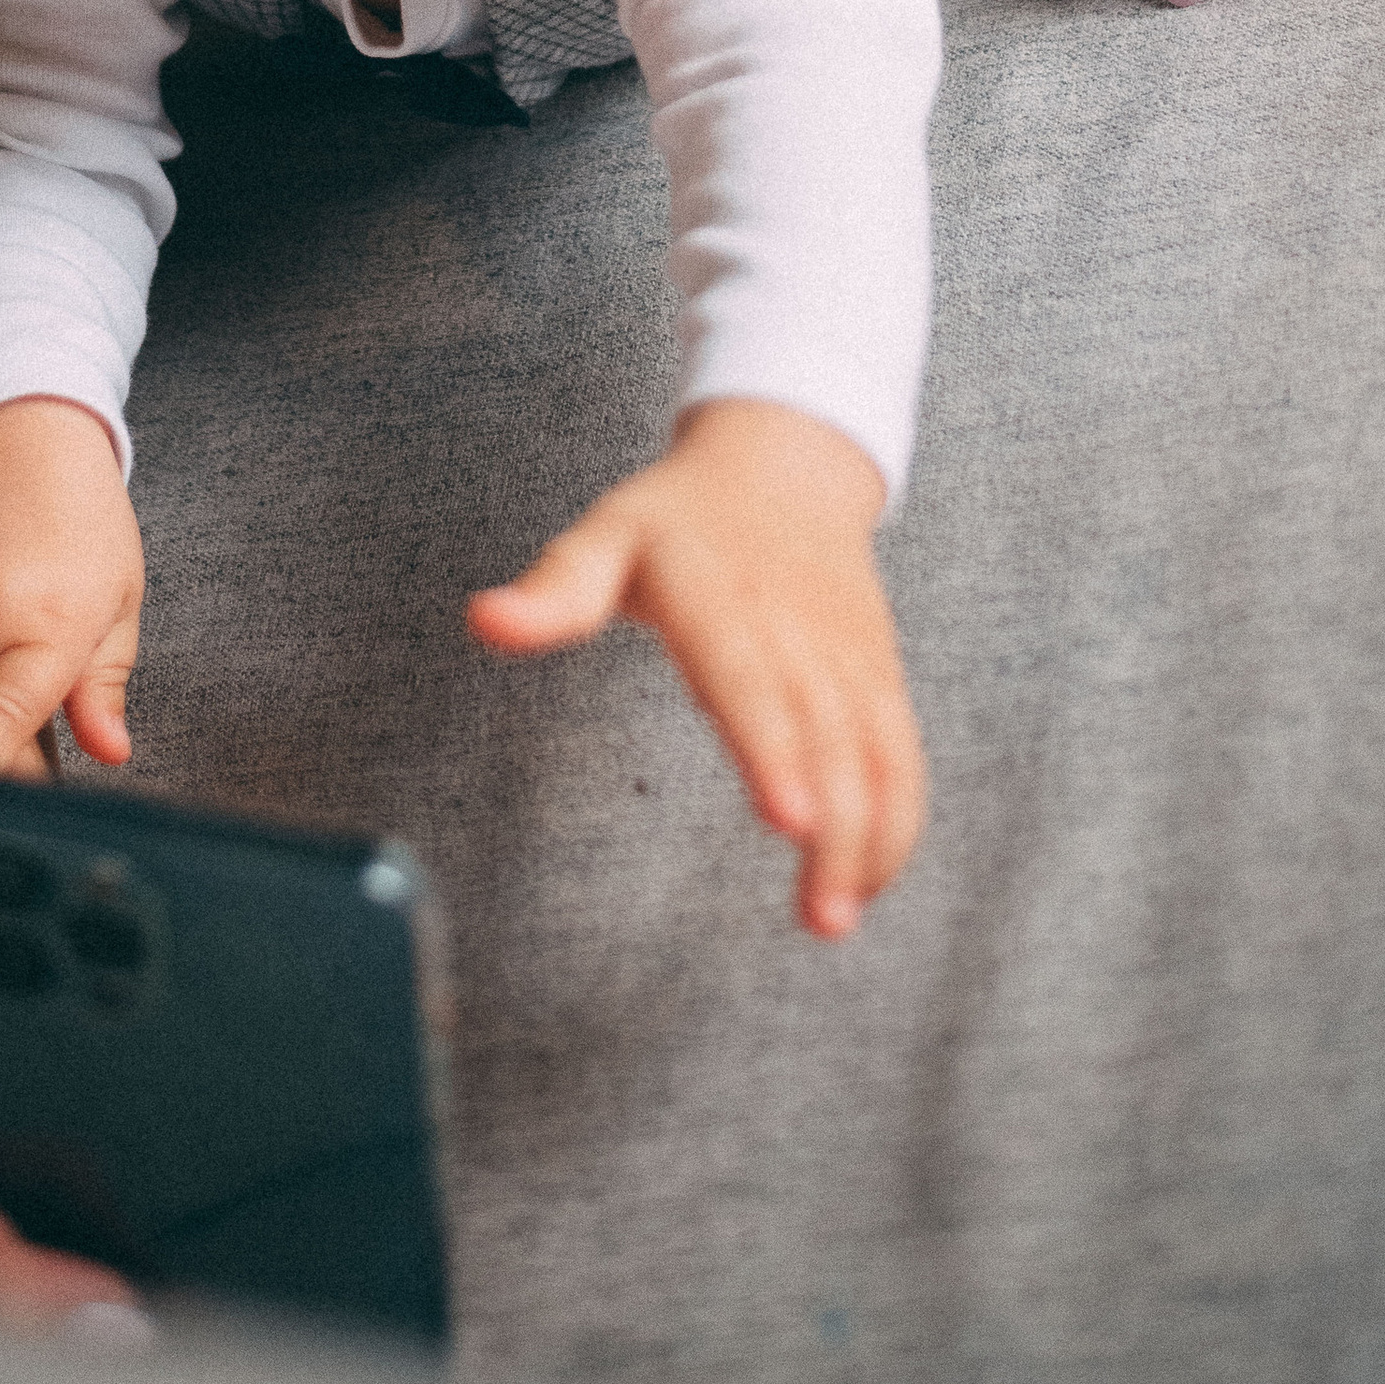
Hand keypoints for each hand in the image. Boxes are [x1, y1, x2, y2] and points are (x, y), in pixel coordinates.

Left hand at [467, 398, 925, 938]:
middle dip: (834, 826)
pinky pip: (900, 750)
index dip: (772, 749)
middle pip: (826, 733)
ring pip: (876, 750)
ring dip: (870, 837)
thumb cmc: (679, 517)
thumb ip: (555, 591)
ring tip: (834, 919)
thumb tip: (484, 621)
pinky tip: (867, 883)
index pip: (749, 678)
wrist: (785, 464)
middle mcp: (794, 626)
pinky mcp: (877, 673)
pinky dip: (898, 817)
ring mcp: (844, 653)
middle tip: (820, 917)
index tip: (786, 820)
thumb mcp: (608, 535)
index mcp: (721, 594)